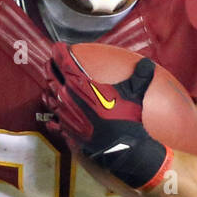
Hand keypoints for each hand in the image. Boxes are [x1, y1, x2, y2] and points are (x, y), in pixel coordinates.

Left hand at [44, 44, 170, 191]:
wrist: (120, 149)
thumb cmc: (127, 119)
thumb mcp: (136, 93)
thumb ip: (140, 75)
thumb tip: (147, 63)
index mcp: (81, 83)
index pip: (64, 61)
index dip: (59, 52)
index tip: (58, 47)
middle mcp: (68, 97)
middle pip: (52, 76)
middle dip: (50, 67)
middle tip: (52, 62)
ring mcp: (65, 114)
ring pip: (49, 96)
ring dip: (49, 88)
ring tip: (49, 84)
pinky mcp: (66, 130)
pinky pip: (53, 120)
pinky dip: (51, 115)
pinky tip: (52, 116)